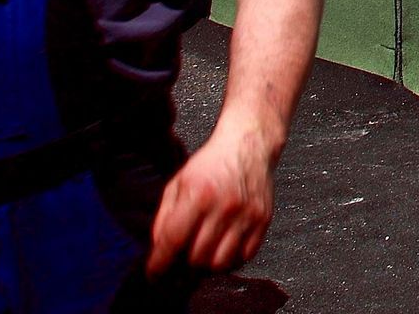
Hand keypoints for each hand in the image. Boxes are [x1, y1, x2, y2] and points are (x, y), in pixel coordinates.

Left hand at [146, 128, 276, 276]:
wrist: (249, 145)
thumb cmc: (211, 163)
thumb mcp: (178, 183)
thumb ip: (165, 217)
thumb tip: (159, 248)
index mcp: (199, 195)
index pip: (174, 240)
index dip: (160, 262)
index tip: (154, 273)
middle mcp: (225, 207)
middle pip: (198, 256)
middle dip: (184, 263)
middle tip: (181, 259)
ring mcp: (247, 214)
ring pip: (221, 262)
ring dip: (207, 265)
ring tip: (202, 255)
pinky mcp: (264, 219)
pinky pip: (245, 256)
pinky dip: (231, 260)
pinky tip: (223, 249)